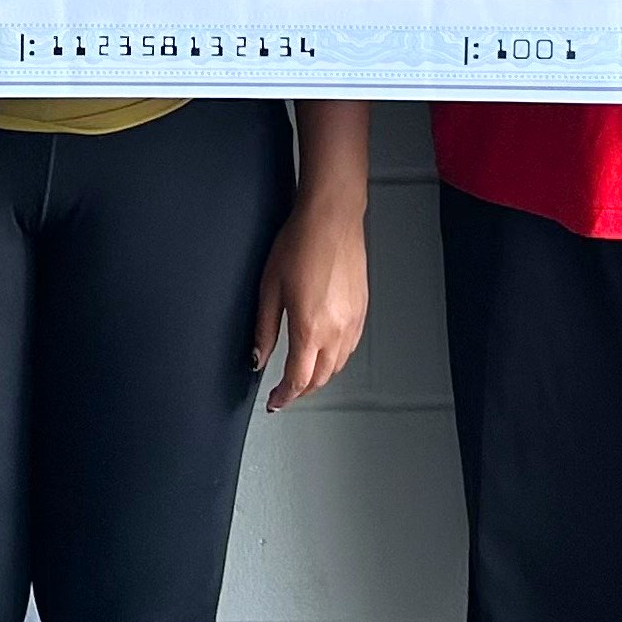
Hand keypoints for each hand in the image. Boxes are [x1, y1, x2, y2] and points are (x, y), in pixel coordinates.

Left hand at [252, 197, 368, 411]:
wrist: (331, 219)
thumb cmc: (300, 243)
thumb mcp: (269, 287)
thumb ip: (264, 329)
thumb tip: (258, 358)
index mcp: (309, 328)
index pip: (297, 380)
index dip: (284, 396)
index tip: (274, 402)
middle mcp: (336, 331)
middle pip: (320, 379)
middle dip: (301, 390)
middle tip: (285, 391)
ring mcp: (353, 322)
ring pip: (337, 367)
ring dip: (319, 377)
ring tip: (302, 374)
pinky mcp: (362, 311)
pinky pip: (350, 348)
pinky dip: (335, 359)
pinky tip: (324, 351)